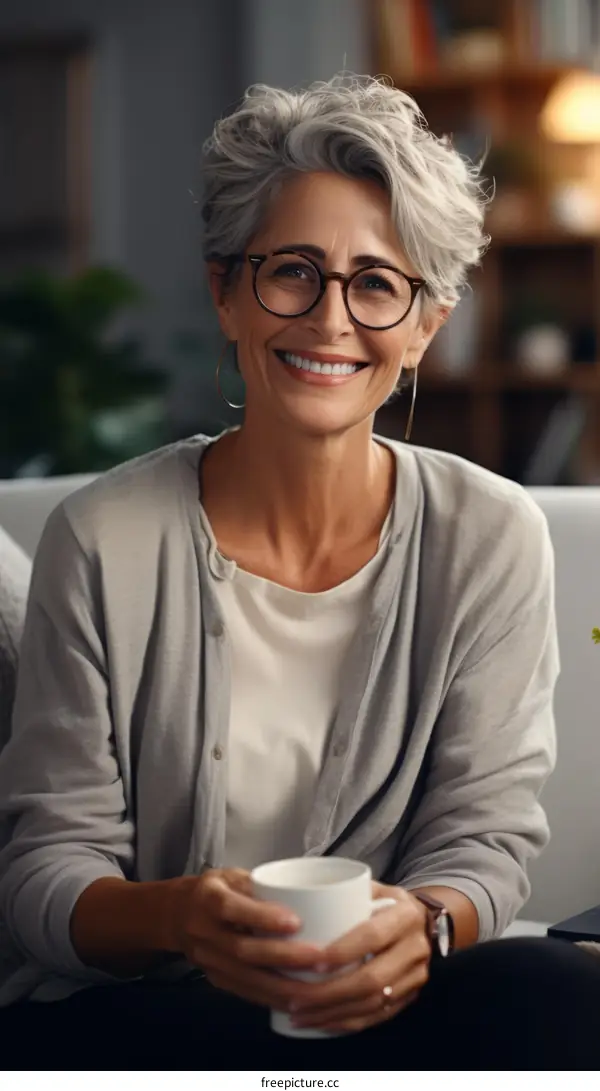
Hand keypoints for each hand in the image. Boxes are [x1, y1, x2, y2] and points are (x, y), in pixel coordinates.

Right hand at [166, 868, 327, 1009]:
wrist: (176, 915)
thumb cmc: (214, 891)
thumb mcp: (232, 875)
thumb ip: (260, 885)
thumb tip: (303, 896)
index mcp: (207, 899)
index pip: (232, 908)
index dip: (262, 917)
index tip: (296, 921)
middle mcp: (203, 931)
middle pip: (243, 950)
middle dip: (284, 957)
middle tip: (319, 957)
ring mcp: (207, 960)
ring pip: (246, 977)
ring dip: (283, 986)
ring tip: (315, 986)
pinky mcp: (215, 979)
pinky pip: (245, 992)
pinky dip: (271, 999)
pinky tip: (295, 1000)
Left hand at [287, 883, 430, 1033]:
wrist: (423, 921)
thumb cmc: (385, 901)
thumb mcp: (373, 887)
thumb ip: (345, 893)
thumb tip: (302, 900)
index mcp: (405, 916)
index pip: (372, 936)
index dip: (342, 952)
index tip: (313, 962)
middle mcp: (415, 948)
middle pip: (372, 980)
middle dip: (330, 993)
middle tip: (295, 998)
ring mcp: (416, 977)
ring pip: (373, 1004)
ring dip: (333, 1013)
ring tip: (299, 1016)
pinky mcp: (411, 996)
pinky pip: (378, 1016)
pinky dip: (347, 1023)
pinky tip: (321, 1023)